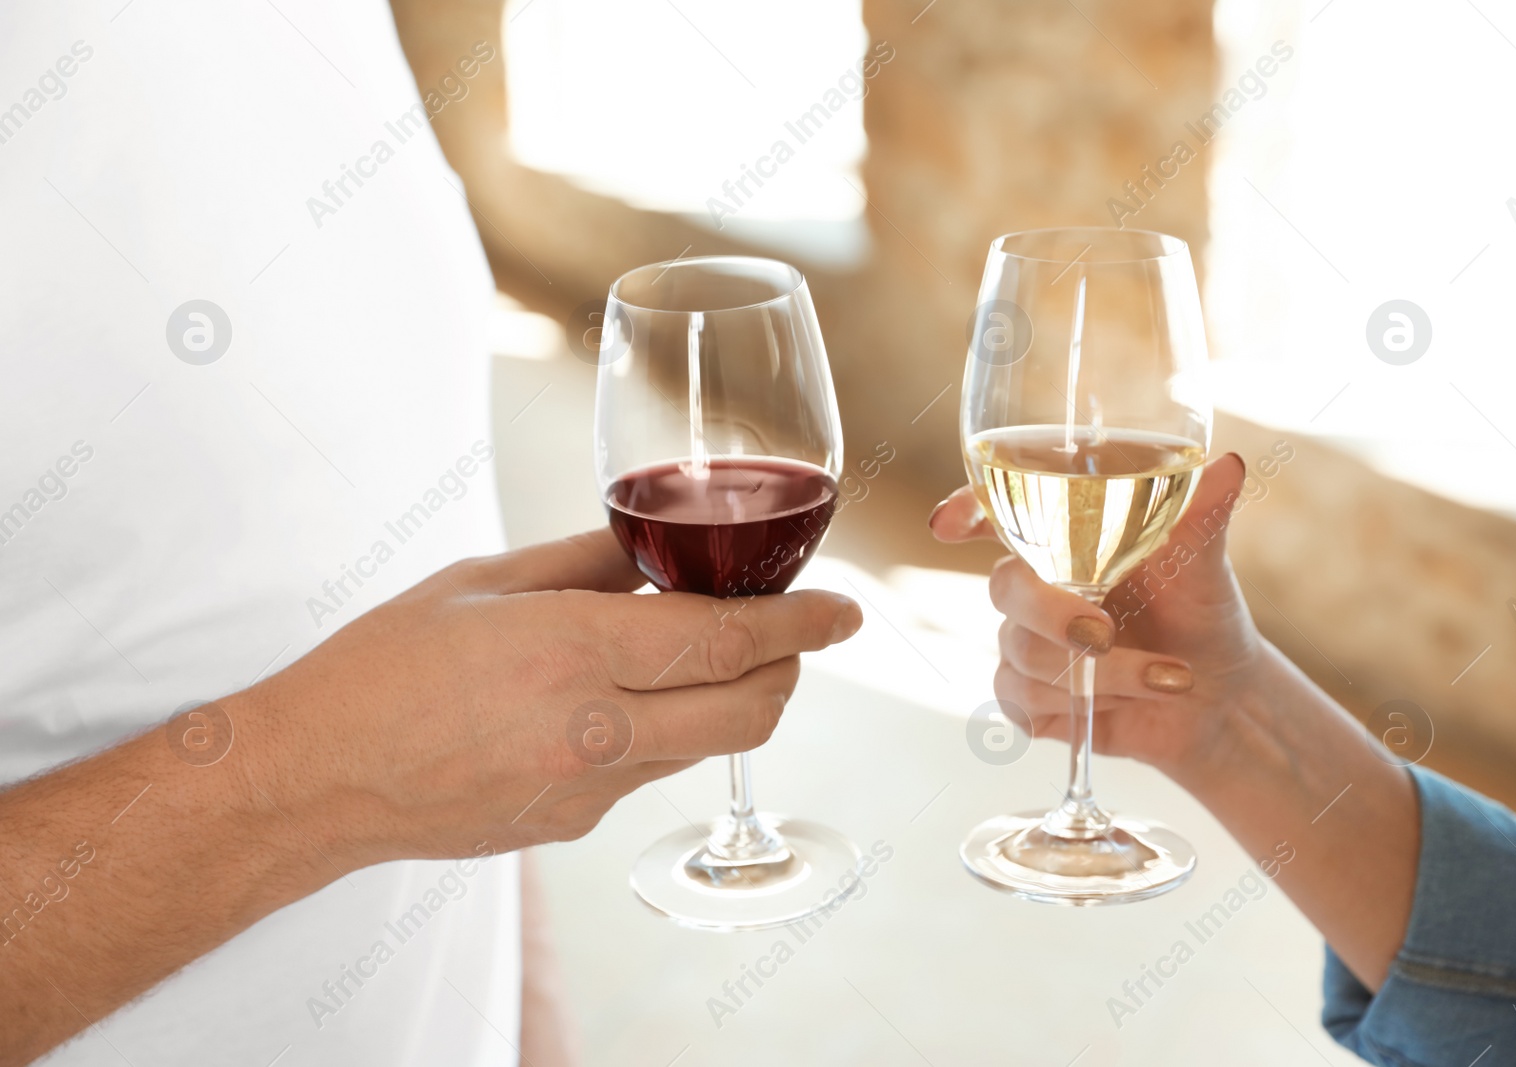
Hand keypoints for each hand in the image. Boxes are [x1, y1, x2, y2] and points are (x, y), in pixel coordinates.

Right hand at [233, 529, 862, 866]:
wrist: (316, 778)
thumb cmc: (383, 666)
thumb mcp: (484, 582)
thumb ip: (588, 563)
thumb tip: (659, 547)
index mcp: (572, 652)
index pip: (727, 639)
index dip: (802, 624)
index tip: (846, 609)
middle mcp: (593, 730)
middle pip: (748, 709)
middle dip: (792, 670)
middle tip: (795, 634)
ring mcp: (586, 790)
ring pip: (705, 744)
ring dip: (733, 699)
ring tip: (709, 654)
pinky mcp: (570, 826)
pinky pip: (648, 773)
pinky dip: (666, 731)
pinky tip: (625, 701)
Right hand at [930, 454, 1263, 778]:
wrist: (1220, 700)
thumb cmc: (1204, 616)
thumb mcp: (1204, 565)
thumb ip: (1200, 516)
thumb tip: (1229, 465)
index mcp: (1064, 539)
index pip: (996, 514)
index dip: (965, 513)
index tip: (949, 525)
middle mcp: (1037, 586)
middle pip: (1003, 587)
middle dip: (1052, 614)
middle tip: (1104, 634)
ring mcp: (1026, 642)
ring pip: (1021, 652)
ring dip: (1101, 672)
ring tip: (1168, 678)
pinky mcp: (1028, 698)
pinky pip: (1019, 698)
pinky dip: (1080, 704)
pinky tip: (1122, 705)